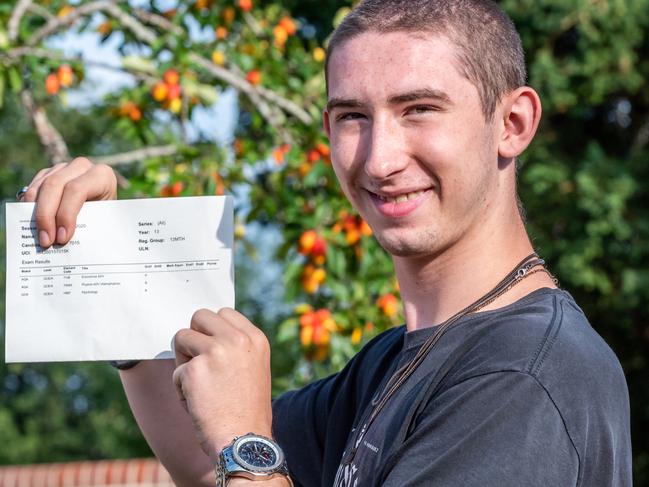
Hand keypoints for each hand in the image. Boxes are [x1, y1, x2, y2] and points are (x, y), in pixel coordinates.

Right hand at [19, 157, 116, 246]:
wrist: (104, 206)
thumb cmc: (107, 215)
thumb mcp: (105, 219)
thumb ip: (91, 227)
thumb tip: (68, 243)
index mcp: (101, 175)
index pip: (77, 190)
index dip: (66, 214)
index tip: (62, 238)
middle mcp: (81, 166)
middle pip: (54, 185)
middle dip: (46, 216)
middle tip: (46, 241)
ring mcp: (63, 167)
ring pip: (40, 187)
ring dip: (35, 213)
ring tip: (38, 236)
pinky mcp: (48, 173)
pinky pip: (32, 189)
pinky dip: (30, 207)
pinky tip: (32, 223)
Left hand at [172, 308, 272, 462]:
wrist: (245, 440)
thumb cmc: (247, 409)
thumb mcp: (254, 367)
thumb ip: (236, 346)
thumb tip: (204, 332)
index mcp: (255, 338)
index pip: (224, 312)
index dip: (213, 330)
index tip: (213, 348)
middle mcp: (237, 339)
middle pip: (200, 316)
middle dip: (194, 337)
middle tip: (201, 363)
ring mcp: (215, 352)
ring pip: (181, 337)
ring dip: (184, 361)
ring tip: (200, 384)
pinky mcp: (194, 370)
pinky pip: (176, 371)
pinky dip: (181, 389)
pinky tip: (199, 403)